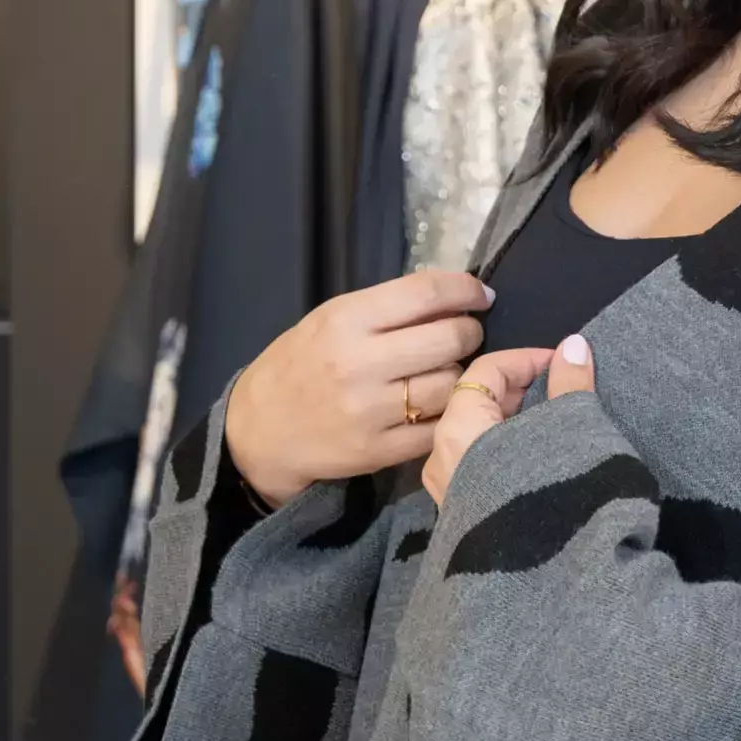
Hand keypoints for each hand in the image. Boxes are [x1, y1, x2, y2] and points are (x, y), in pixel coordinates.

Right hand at [225, 270, 493, 504]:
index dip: (465, 290)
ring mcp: (371, 410)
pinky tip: (438, 405)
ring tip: (446, 372)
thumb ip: (386, 309)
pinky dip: (448, 413)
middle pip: (450, 339)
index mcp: (346, 319)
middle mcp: (360, 363)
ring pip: (451, 384)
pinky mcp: (379, 450)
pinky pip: (438, 427)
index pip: (426, 293)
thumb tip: (454, 297)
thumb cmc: (299, 365)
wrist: (259, 431)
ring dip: (461, 375)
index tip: (480, 296)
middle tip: (464, 336)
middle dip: (469, 333)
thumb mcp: (330, 320)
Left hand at [421, 333, 596, 505]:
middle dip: (521, 391)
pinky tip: (541, 460)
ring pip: (478, 439)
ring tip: (557, 425)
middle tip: (562, 391)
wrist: (539, 584)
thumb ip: (570, 387)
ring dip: (516, 424)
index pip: (485, 372)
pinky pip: (480, 467)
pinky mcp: (465, 518)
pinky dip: (508, 452)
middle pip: (475, 404)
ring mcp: (450, 493)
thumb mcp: (571, 434)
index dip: (527, 359)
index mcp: (458, 431)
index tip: (564, 363)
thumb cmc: (553, 497)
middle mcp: (442, 459)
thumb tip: (573, 344)